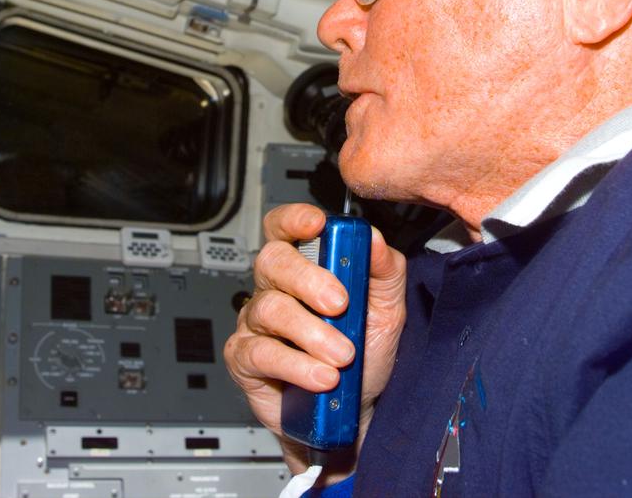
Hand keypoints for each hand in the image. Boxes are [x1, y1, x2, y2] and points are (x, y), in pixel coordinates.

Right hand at [224, 203, 406, 479]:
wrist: (353, 413)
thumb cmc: (363, 357)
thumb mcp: (386, 312)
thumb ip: (385, 272)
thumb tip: (375, 240)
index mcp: (305, 268)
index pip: (284, 229)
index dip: (294, 219)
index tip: (316, 224)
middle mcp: (275, 289)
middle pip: (273, 261)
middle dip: (308, 279)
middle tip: (339, 304)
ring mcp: (256, 324)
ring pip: (270, 309)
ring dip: (312, 333)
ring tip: (342, 356)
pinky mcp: (245, 360)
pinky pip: (261, 353)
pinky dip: (296, 366)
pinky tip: (321, 377)